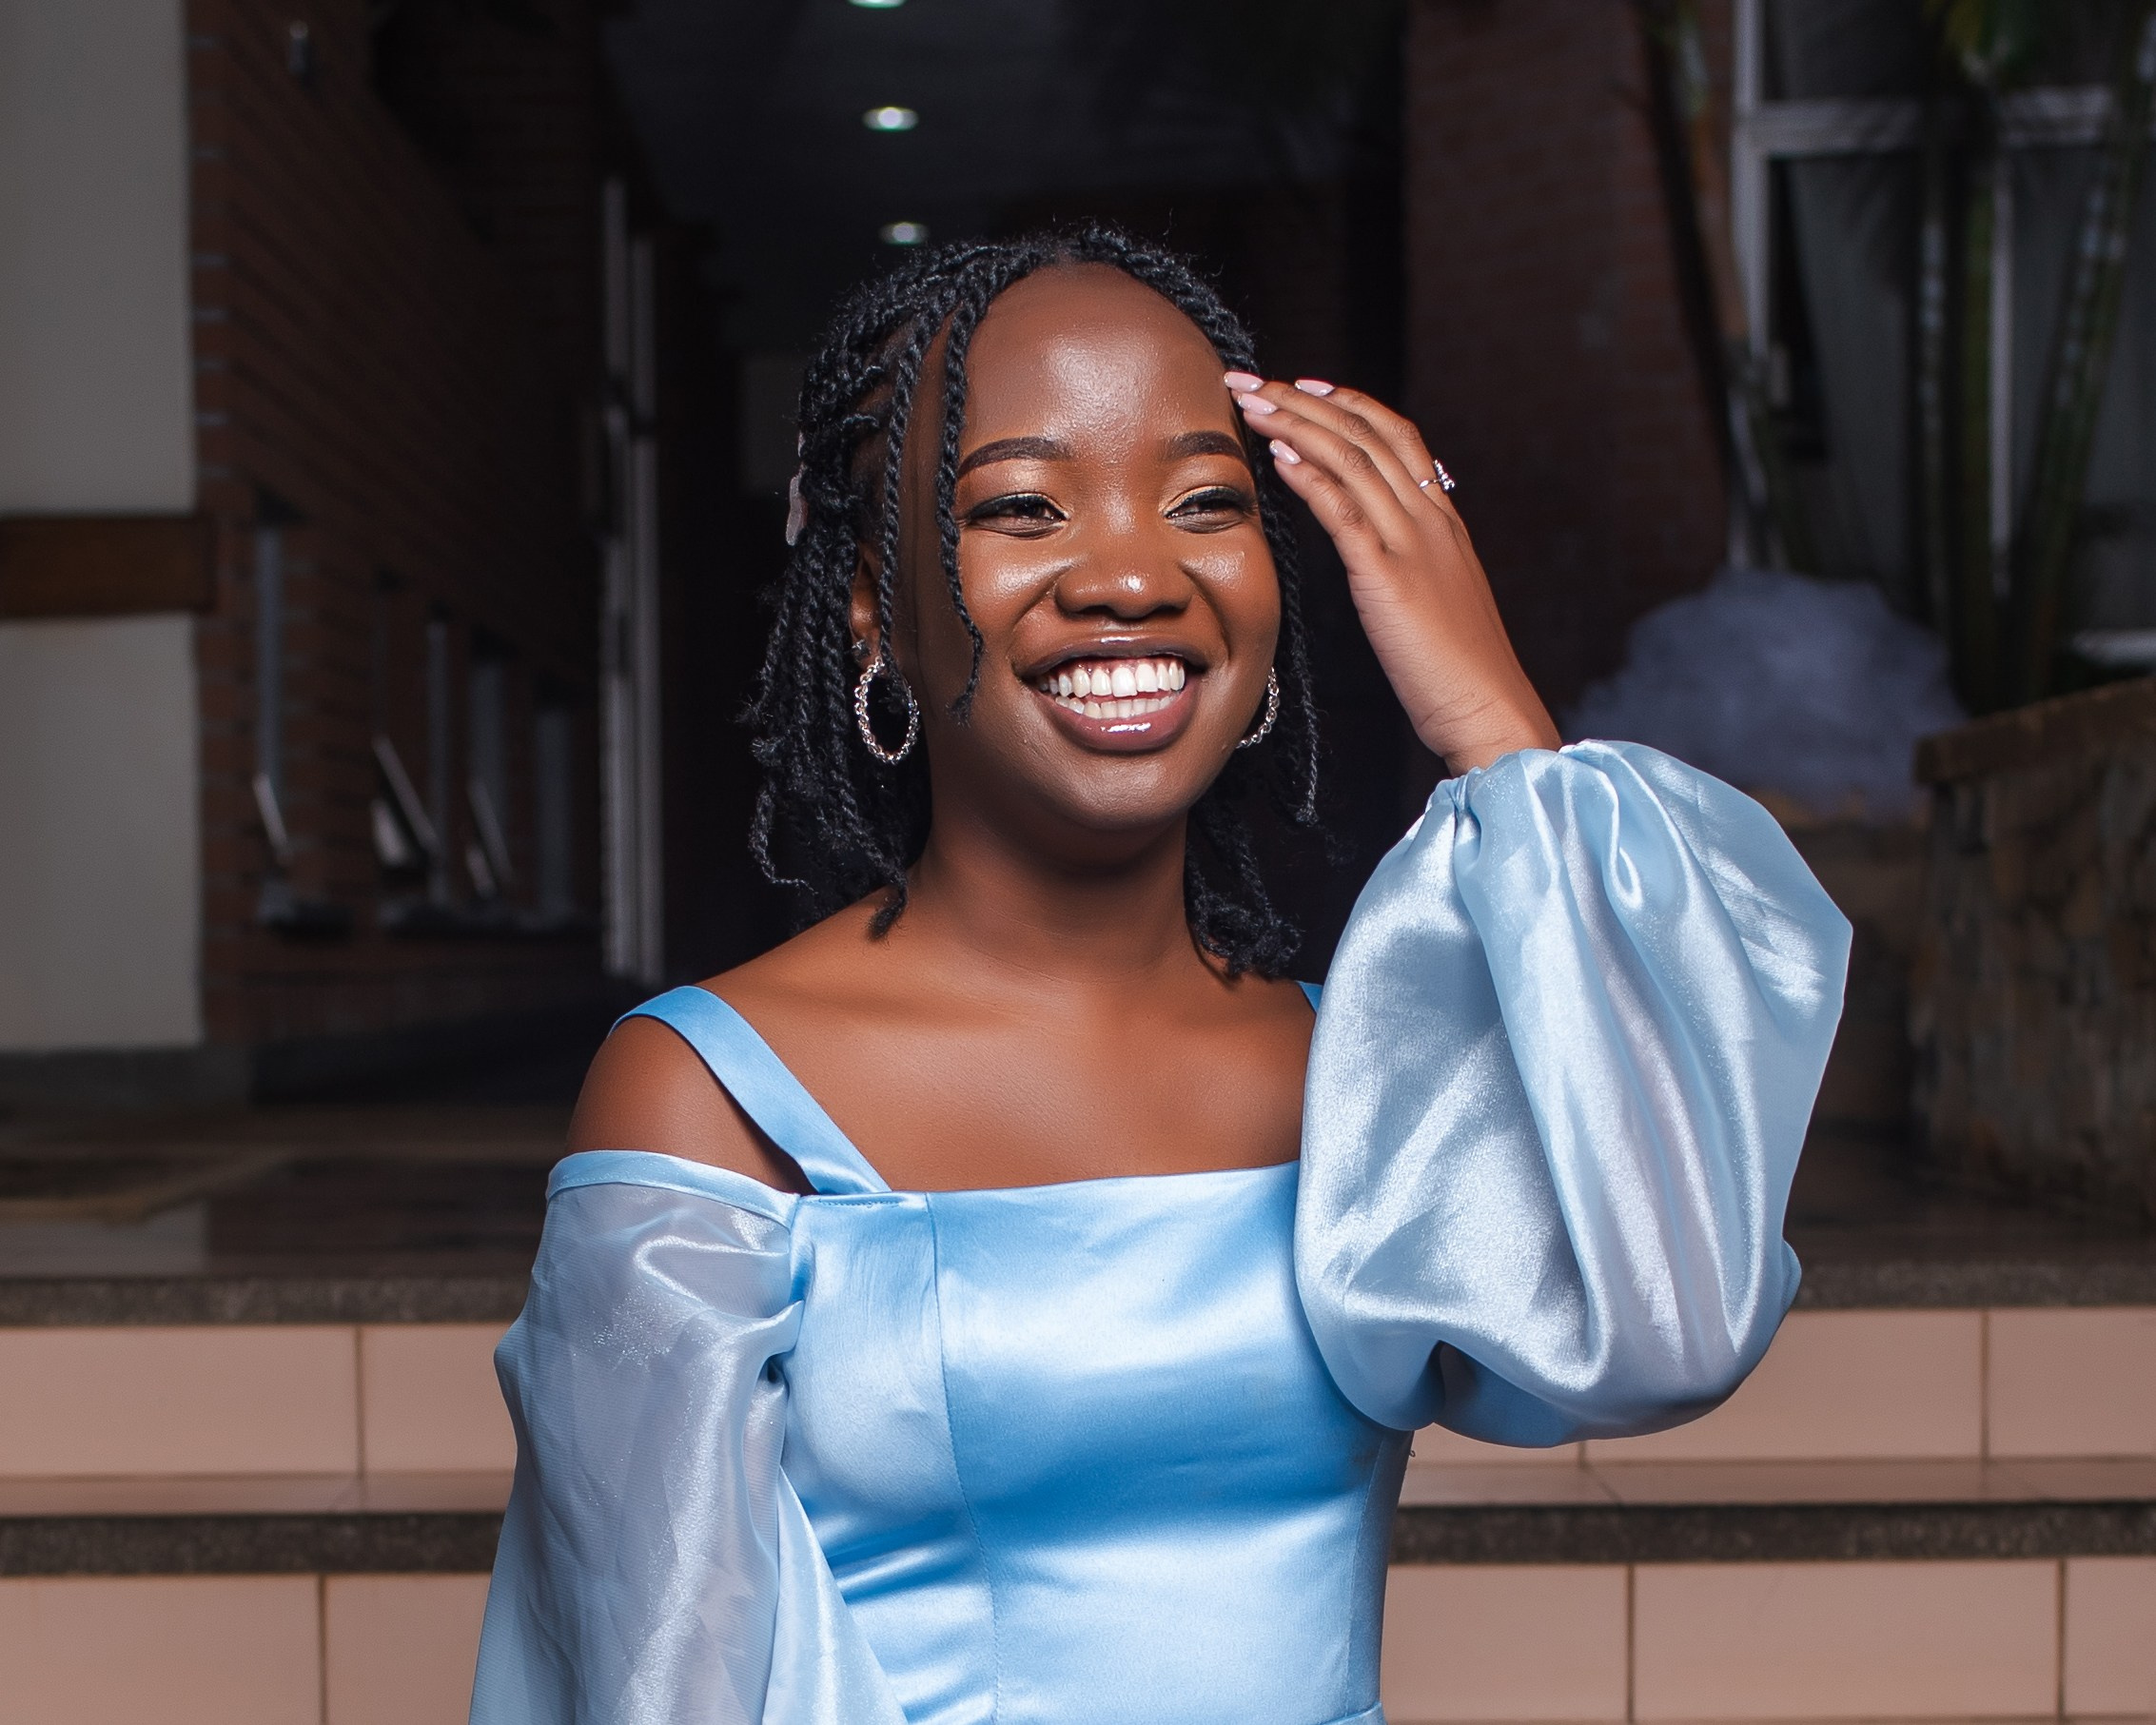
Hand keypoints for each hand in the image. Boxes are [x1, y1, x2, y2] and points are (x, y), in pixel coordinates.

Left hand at [1225, 372, 1558, 772]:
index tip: (1303, 386)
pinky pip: (1345, 513)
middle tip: (1253, 379)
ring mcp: (1413, 545)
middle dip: (1304, 402)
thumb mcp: (1437, 601)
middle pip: (1367, 436)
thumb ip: (1409, 564)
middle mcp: (1431, 520)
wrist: (1489, 709)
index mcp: (1444, 522)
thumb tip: (1375, 551)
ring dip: (1296, 426)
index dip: (1348, 405)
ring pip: (1353, 461)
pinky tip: (1278, 457)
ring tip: (1251, 402)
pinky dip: (1311, 478)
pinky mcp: (1389, 579)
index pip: (1397, 437)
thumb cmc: (1459, 671)